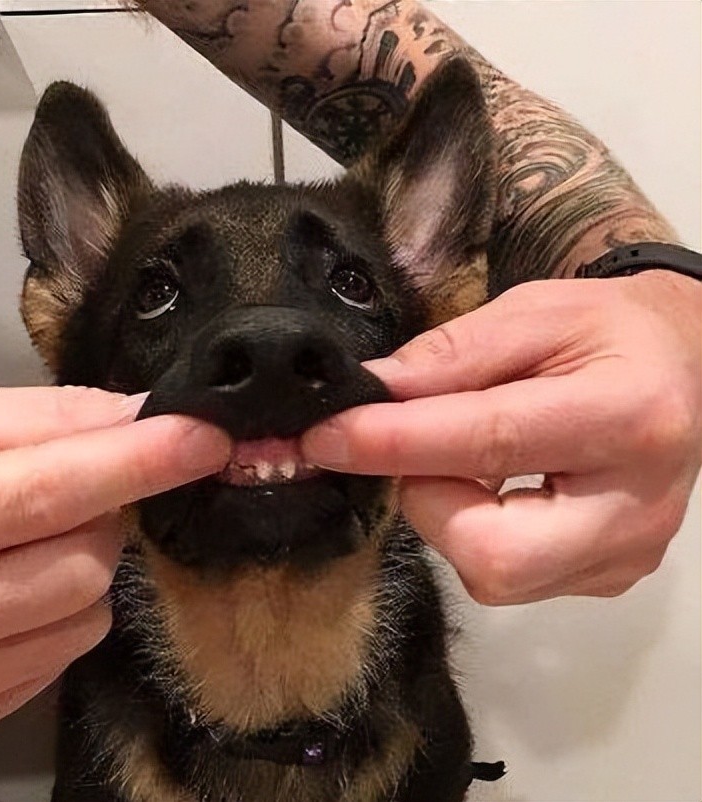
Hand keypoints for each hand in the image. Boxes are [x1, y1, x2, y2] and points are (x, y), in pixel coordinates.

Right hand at [0, 385, 229, 740]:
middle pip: (87, 558)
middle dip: (99, 513)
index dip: (141, 462)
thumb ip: (52, 418)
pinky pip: (69, 652)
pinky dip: (62, 612)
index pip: (53, 490)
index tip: (207, 440)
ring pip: (90, 609)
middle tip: (53, 493)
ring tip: (21, 543)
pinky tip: (9, 591)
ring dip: (84, 563)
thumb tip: (146, 418)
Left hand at [302, 271, 700, 604]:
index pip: (488, 441)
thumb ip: (449, 355)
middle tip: (421, 448)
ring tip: (466, 460)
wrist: (681, 368)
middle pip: (491, 554)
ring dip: (448, 514)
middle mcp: (636, 505)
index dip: (391, 443)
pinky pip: (510, 579)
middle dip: (427, 500)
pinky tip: (493, 487)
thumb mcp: (530, 313)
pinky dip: (475, 531)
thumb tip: (368, 395)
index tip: (321, 437)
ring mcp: (626, 555)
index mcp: (626, 415)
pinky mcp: (610, 578)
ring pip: (493, 575)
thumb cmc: (604, 331)